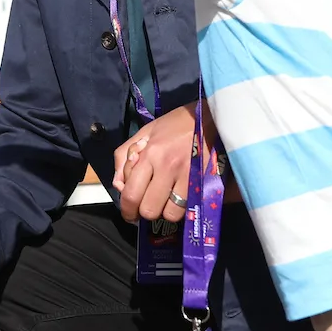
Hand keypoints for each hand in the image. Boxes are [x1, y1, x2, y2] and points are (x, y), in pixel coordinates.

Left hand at [114, 105, 194, 224]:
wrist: (213, 116)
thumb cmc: (177, 124)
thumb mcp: (145, 132)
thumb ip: (125, 156)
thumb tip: (118, 184)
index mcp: (150, 154)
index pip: (131, 194)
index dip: (127, 210)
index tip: (130, 213)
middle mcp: (167, 167)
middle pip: (149, 210)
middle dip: (146, 212)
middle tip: (149, 204)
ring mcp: (188, 176)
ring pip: (170, 214)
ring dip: (166, 211)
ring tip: (168, 200)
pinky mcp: (205, 182)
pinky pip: (189, 208)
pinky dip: (183, 208)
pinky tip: (182, 197)